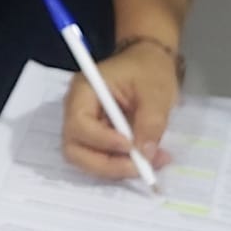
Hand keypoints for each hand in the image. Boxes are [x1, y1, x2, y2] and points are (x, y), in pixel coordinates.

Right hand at [60, 42, 177, 178]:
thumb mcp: (156, 91)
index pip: (79, 124)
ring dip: (115, 169)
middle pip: (74, 150)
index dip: (102, 140)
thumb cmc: (149, 69)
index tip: (131, 146)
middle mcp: (75, 111)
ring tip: (149, 164)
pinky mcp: (95, 138)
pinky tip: (146, 160)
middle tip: (140, 167)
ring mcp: (84, 127)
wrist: (149, 62)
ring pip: (86, 160)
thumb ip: (151, 121)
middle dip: (106, 165)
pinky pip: (100, 159)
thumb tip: (145, 153)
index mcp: (84, 91)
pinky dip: (120, 166)